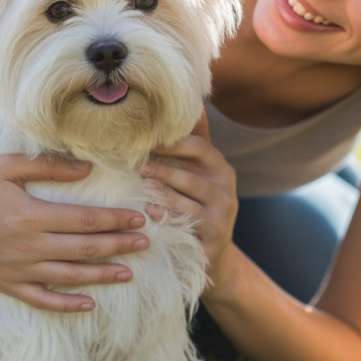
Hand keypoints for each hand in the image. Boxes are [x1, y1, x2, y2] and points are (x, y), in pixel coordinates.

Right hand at [0, 153, 150, 312]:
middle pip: (84, 249)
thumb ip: (48, 165)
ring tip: (129, 272)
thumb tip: (87, 169)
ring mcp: (18, 269)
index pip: (85, 220)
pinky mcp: (8, 284)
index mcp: (30, 215)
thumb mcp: (6, 166)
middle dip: (119, 246)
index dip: (115, 219)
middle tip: (146, 243)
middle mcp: (28, 246)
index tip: (140, 217)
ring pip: (70, 276)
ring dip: (102, 275)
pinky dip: (67, 305)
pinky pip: (42, 300)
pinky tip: (89, 304)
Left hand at [138, 110, 238, 284]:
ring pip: (187, 200)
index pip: (199, 147)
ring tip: (138, 183)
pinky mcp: (213, 237)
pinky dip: (167, 216)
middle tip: (135, 162)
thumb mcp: (200, 174)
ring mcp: (221, 215)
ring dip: (160, 191)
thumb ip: (194, 142)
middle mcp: (225, 190)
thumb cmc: (199, 205)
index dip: (173, 142)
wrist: (214, 255)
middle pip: (190, 174)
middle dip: (161, 168)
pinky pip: (186, 224)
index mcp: (221, 169)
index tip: (145, 138)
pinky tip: (150, 211)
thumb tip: (191, 105)